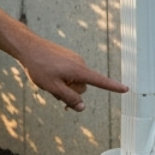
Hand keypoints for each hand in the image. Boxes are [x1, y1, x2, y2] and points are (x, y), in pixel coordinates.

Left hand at [13, 32, 127, 112]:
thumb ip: (69, 98)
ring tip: (47, 80)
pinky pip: (69, 74)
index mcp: (79, 70)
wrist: (27, 46)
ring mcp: (73, 60)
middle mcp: (79, 63)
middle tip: (52, 88)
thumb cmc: (39, 66)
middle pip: (82, 87)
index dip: (113, 87)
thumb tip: (82, 107)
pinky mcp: (67, 58)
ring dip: (64, 86)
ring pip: (74, 82)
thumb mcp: (53, 87)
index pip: (100, 81)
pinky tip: (48, 75)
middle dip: (70, 92)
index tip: (126, 89)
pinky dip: (61, 79)